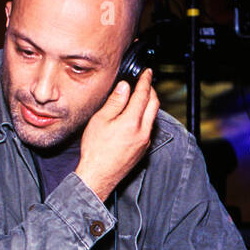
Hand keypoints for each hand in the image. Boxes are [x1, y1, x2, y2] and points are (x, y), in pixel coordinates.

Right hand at [75, 69, 158, 200]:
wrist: (98, 176)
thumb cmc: (96, 151)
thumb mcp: (100, 121)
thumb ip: (115, 102)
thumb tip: (124, 87)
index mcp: (132, 122)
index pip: (143, 95)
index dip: (145, 81)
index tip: (147, 73)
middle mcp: (143, 132)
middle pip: (154, 104)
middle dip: (151, 90)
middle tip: (146, 82)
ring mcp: (144, 142)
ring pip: (153, 117)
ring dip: (149, 104)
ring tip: (140, 97)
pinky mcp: (143, 150)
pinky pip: (148, 129)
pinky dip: (146, 117)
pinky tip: (136, 117)